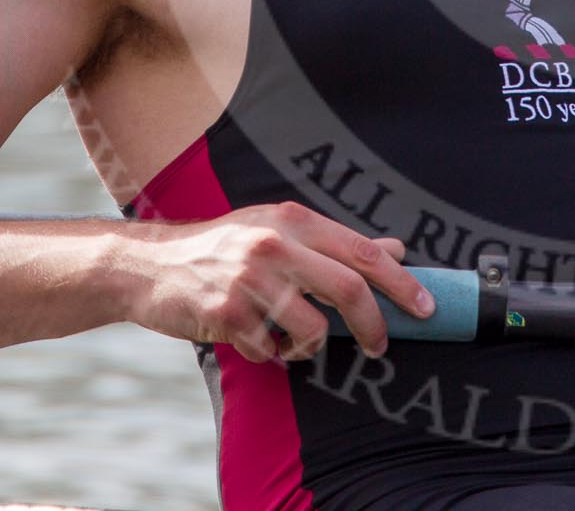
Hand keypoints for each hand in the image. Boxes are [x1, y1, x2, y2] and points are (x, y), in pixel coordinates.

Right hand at [129, 202, 433, 363]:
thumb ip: (335, 244)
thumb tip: (395, 251)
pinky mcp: (224, 313)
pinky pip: (270, 350)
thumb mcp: (279, 231)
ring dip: (312, 347)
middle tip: (381, 347)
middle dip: (375, 325)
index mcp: (294, 221)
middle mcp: (275, 244)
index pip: (362, 252)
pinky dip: (271, 354)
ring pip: (314, 328)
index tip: (426, 307)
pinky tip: (257, 341)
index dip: (400, 282)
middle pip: (348, 290)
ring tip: (294, 342)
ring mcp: (249, 279)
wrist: (148, 264)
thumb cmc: (222, 248)